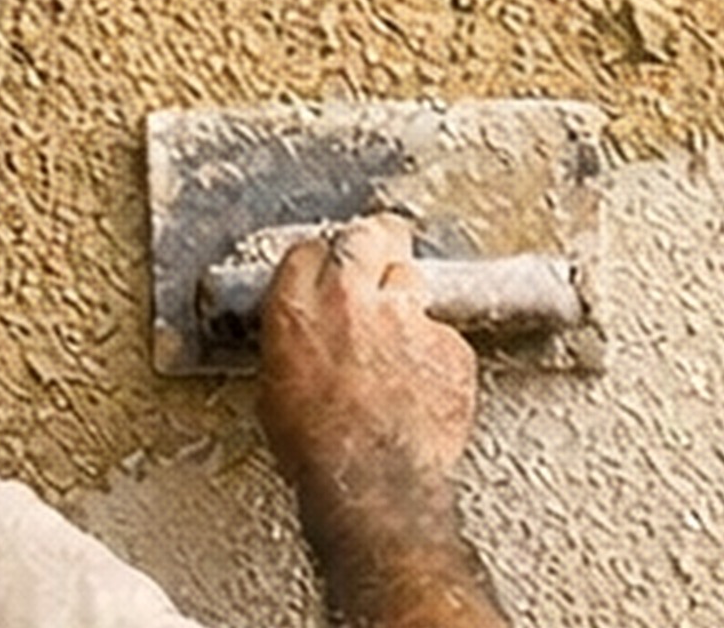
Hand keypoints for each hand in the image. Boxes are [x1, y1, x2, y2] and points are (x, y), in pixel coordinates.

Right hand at [258, 215, 479, 487]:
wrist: (373, 488)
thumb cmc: (317, 451)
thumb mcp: (275, 388)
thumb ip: (293, 340)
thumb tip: (302, 334)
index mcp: (297, 308)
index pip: (310, 250)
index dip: (323, 259)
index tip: (330, 269)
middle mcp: (349, 298)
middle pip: (367, 235)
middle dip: (374, 241)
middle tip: (379, 253)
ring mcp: (405, 317)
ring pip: (412, 278)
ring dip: (406, 299)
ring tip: (400, 335)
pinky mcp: (448, 343)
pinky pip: (443, 332)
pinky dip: (436, 352)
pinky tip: (424, 382)